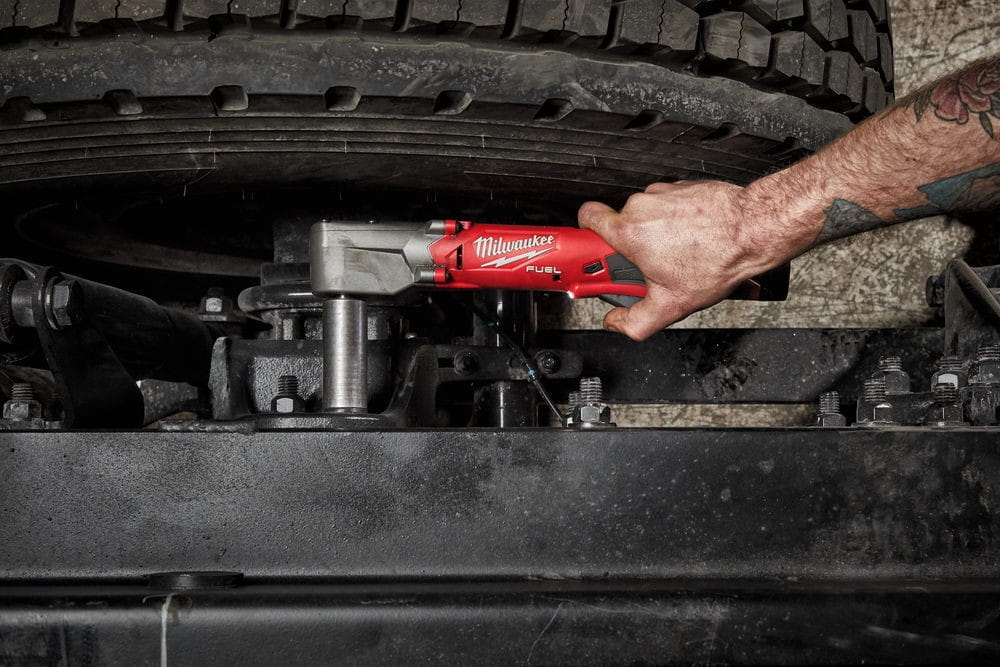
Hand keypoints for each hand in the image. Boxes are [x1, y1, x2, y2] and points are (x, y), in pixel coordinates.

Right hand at [578, 180, 780, 340]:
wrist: (754, 229)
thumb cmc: (717, 258)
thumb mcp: (671, 305)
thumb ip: (634, 321)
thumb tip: (616, 323)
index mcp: (629, 231)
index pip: (586, 219)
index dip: (587, 239)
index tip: (597, 257)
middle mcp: (641, 206)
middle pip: (619, 225)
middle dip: (630, 247)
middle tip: (650, 266)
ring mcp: (662, 193)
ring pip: (644, 216)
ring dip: (654, 234)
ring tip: (677, 253)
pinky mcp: (681, 187)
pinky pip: (666, 206)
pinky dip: (673, 221)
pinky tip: (691, 239)